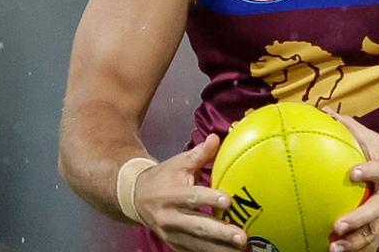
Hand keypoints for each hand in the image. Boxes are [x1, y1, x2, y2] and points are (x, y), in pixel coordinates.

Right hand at [132, 134, 247, 251]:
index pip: (193, 197)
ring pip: (198, 244)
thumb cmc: (163, 177)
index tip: (228, 201)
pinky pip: (193, 251)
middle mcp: (170, 217)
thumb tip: (216, 138)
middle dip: (220, 233)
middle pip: (197, 226)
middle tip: (242, 237)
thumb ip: (199, 154)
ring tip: (241, 250)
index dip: (209, 199)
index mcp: (172, 195)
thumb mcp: (178, 163)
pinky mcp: (174, 244)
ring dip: (220, 248)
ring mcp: (172, 234)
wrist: (136, 198)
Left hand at [326, 110, 378, 251]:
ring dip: (356, 242)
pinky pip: (377, 243)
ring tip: (335, 247)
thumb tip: (325, 111)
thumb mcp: (377, 141)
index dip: (369, 171)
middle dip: (360, 218)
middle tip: (338, 225)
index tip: (353, 173)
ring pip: (377, 231)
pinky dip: (362, 250)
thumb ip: (352, 128)